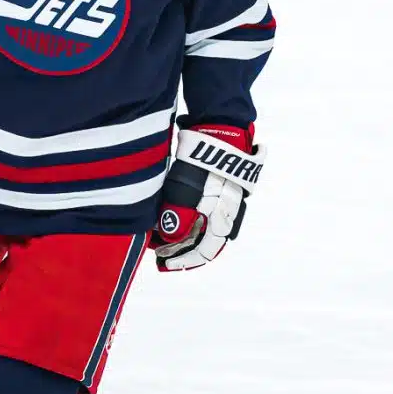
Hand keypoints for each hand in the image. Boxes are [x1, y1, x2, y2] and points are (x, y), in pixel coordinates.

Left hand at [150, 123, 264, 270]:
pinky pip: (211, 215)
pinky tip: (180, 217)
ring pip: (209, 229)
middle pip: (207, 243)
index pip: (204, 252)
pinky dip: (195, 222)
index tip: (163, 263)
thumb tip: (171, 241)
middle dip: (183, 251)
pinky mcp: (227, 189)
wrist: (222, 130)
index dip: (183, 261)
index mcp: (223, 219)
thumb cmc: (202, 161)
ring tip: (166, 237)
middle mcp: (230, 214)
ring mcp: (231, 201)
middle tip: (161, 252)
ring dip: (188, 237)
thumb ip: (177, 217)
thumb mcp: (184, 189)